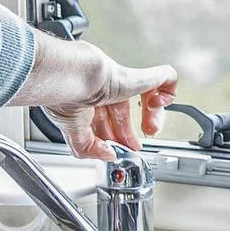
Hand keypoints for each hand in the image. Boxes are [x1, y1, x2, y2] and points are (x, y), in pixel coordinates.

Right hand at [9, 34, 176, 161]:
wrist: (68, 76)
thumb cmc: (61, 94)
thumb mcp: (71, 132)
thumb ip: (88, 148)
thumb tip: (109, 155)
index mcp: (84, 102)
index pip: (105, 122)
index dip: (116, 138)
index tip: (123, 149)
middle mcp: (102, 91)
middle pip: (123, 113)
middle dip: (131, 133)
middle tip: (137, 145)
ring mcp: (119, 81)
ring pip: (143, 94)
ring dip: (152, 114)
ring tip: (151, 127)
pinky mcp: (136, 76)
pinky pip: (163, 77)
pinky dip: (168, 88)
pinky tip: (163, 100)